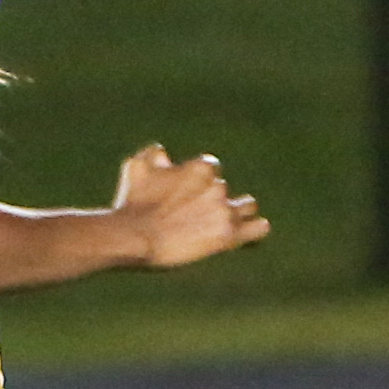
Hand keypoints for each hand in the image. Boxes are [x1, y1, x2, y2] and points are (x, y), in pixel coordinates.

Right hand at [109, 142, 265, 267]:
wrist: (135, 236)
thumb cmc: (132, 201)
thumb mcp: (137, 167)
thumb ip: (153, 154)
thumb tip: (163, 152)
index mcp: (201, 167)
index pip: (210, 168)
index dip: (197, 181)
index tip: (185, 193)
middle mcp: (217, 186)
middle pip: (223, 189)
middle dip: (211, 198)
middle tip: (194, 214)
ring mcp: (224, 211)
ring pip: (247, 206)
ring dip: (238, 212)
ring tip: (222, 223)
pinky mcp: (228, 236)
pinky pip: (257, 230)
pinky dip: (256, 230)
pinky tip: (252, 234)